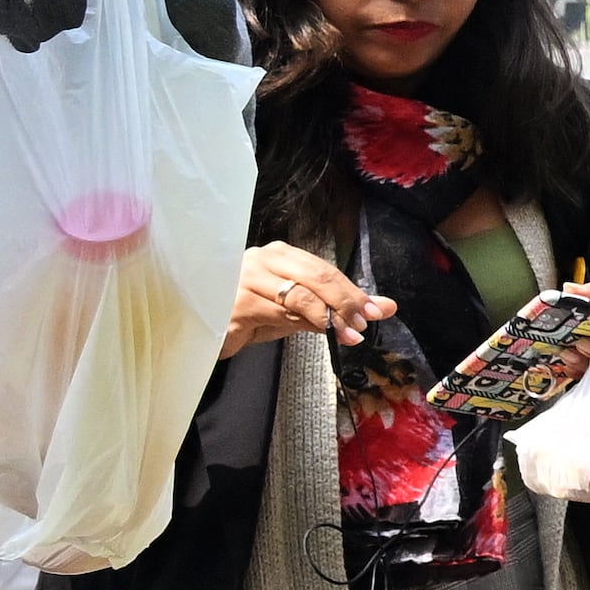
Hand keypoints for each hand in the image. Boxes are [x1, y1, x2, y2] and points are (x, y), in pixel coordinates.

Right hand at [223, 240, 388, 359]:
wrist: (207, 334)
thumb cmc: (252, 318)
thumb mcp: (298, 313)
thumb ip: (335, 309)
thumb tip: (383, 307)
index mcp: (279, 256)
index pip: (323, 269)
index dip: (352, 291)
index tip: (376, 310)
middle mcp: (261, 260)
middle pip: (314, 276)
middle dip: (345, 301)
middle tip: (364, 323)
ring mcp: (245, 279)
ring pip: (298, 295)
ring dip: (329, 317)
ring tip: (349, 334)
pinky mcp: (235, 304)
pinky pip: (277, 312)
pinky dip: (302, 323)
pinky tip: (319, 333)